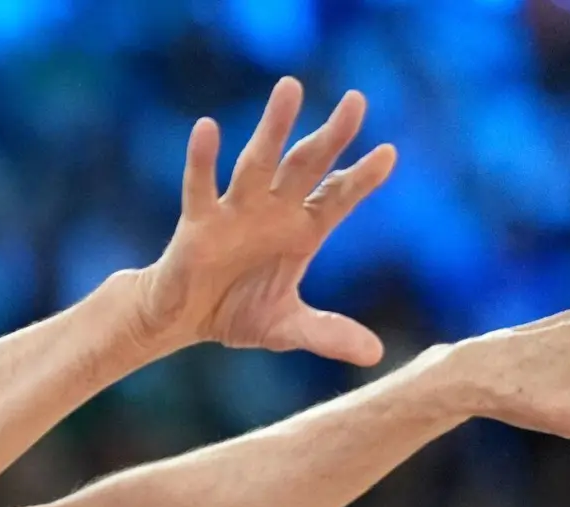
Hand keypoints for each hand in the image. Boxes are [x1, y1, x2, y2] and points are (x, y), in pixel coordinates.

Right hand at [132, 77, 396, 365]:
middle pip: (305, 167)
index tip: (389, 154)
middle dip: (330, 136)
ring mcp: (235, 212)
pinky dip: (202, 158)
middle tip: (356, 101)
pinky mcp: (197, 223)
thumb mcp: (287, 328)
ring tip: (289, 88)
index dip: (361, 178)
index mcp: (300, 232)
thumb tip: (374, 354)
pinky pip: (200, 186)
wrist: (179, 320)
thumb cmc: (234, 312)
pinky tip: (207, 127)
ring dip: (273, 128)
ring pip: (258, 163)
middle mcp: (272, 212)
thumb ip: (328, 334)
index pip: (337, 198)